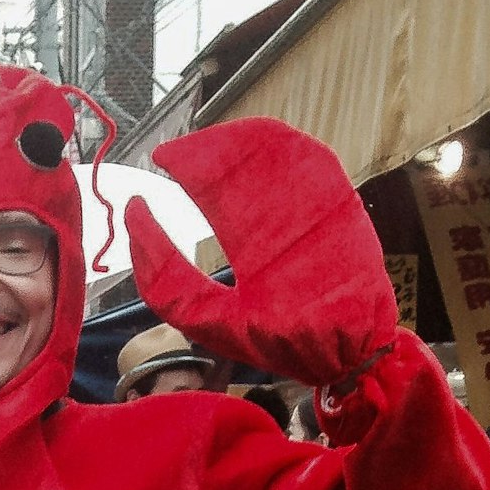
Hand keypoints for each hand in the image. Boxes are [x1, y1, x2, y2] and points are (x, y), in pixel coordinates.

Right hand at [125, 118, 397, 387]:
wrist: (354, 348)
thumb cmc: (278, 338)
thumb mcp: (209, 321)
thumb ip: (163, 273)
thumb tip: (134, 212)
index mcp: (256, 244)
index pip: (214, 178)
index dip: (183, 158)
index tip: (159, 157)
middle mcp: (292, 213)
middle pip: (242, 153)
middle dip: (205, 145)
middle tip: (180, 152)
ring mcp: (325, 200)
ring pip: (276, 146)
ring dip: (237, 141)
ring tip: (210, 147)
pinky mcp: (345, 198)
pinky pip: (309, 155)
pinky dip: (275, 145)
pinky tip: (250, 150)